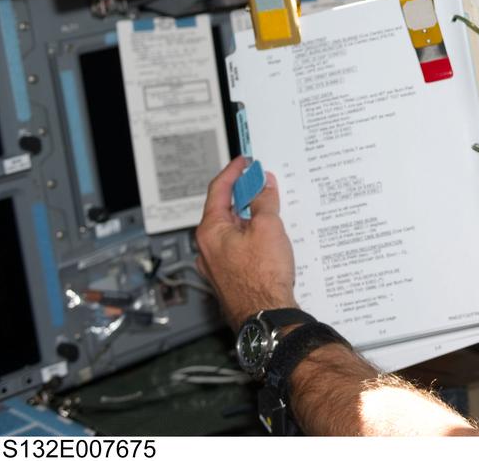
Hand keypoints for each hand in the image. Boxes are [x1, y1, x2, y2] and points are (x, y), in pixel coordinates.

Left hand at [195, 157, 297, 329]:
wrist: (265, 316)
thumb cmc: (262, 277)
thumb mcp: (268, 227)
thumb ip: (265, 201)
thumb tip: (263, 185)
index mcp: (210, 231)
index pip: (218, 190)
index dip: (233, 172)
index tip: (245, 162)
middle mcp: (207, 248)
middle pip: (224, 210)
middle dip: (244, 194)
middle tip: (262, 182)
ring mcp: (216, 265)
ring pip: (232, 230)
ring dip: (250, 216)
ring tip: (271, 208)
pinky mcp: (228, 278)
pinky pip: (237, 248)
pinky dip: (251, 235)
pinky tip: (269, 238)